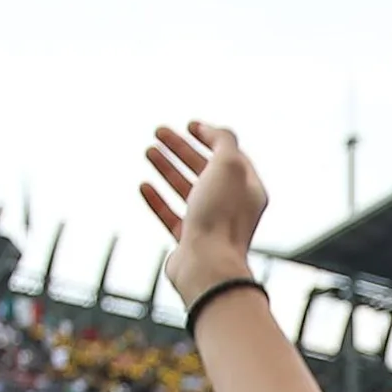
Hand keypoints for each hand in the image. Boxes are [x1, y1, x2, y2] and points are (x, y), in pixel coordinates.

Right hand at [138, 121, 265, 302]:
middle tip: (158, 132)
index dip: (209, 136)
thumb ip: (224, 141)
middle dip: (181, 148)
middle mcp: (231, 207)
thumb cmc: (220, 217)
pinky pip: (171, 215)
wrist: (207, 266)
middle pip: (204, 169)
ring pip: (186, 189)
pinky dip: (158, 198)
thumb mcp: (229, 166)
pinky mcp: (189, 242)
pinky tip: (144, 185)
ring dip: (167, 168)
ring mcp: (210, 225)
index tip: (188, 125)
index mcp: (248, 189)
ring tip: (148, 151)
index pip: (229, 155)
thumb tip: (213, 131)